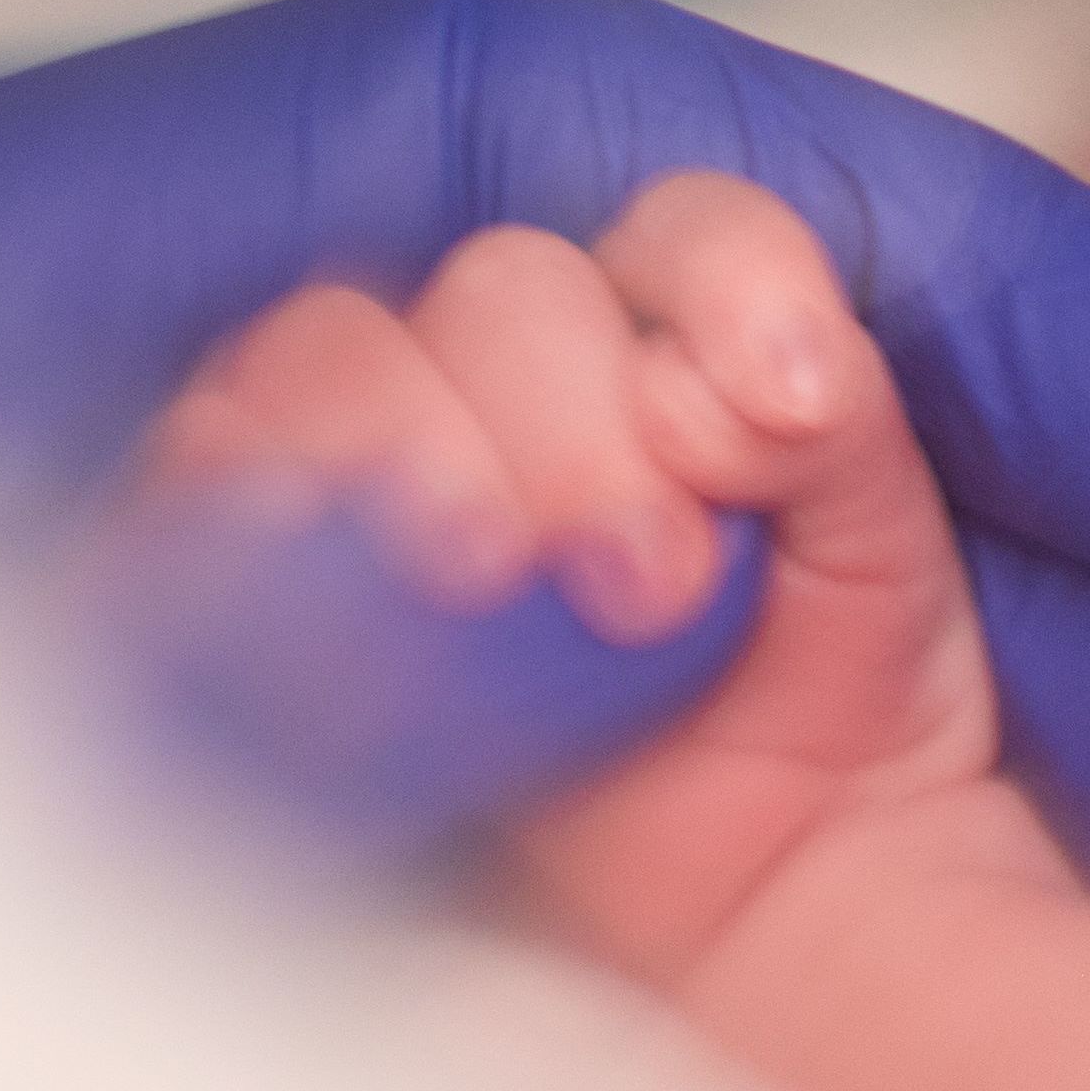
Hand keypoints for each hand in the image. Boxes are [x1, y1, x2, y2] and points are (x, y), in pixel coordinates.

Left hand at [0, 0, 1089, 967]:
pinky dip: (758, 969)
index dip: (879, 234)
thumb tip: (586, 534)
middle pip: (603, 399)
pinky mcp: (85, 999)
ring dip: (922, 781)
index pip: (471, 127)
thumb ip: (139, 688)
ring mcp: (50, 746)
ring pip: (600, 678)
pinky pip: (515, 925)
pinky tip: (915, 1063)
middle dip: (989, 558)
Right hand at [136, 174, 1009, 974]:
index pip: (686, 229)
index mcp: (683, 320)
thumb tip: (726, 391)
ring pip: (334, 352)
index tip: (789, 414)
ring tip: (486, 580)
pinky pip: (208, 473)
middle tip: (651, 584)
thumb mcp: (882, 541)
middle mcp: (532, 358)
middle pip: (500, 291)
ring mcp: (400, 445)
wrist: (774, 861)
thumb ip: (829, 428)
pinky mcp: (296, 554)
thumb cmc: (827, 675)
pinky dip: (239, 497)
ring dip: (405, 442)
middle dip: (570, 426)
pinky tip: (309, 552)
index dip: (732, 291)